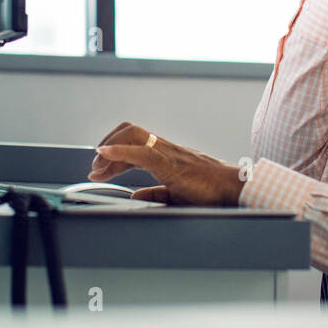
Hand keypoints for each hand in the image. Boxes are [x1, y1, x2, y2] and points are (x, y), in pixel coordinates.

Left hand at [88, 122, 245, 205]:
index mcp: (165, 155)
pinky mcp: (171, 163)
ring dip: (109, 147)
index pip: (132, 144)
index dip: (111, 155)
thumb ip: (155, 193)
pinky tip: (105, 155)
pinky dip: (119, 151)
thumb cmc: (211, 191)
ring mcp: (168, 152)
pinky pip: (141, 152)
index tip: (98, 170)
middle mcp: (164, 148)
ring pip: (132, 134)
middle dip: (106, 146)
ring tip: (97, 166)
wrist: (232, 188)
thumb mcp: (176, 194)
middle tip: (95, 168)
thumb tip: (135, 195)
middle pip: (129, 131)